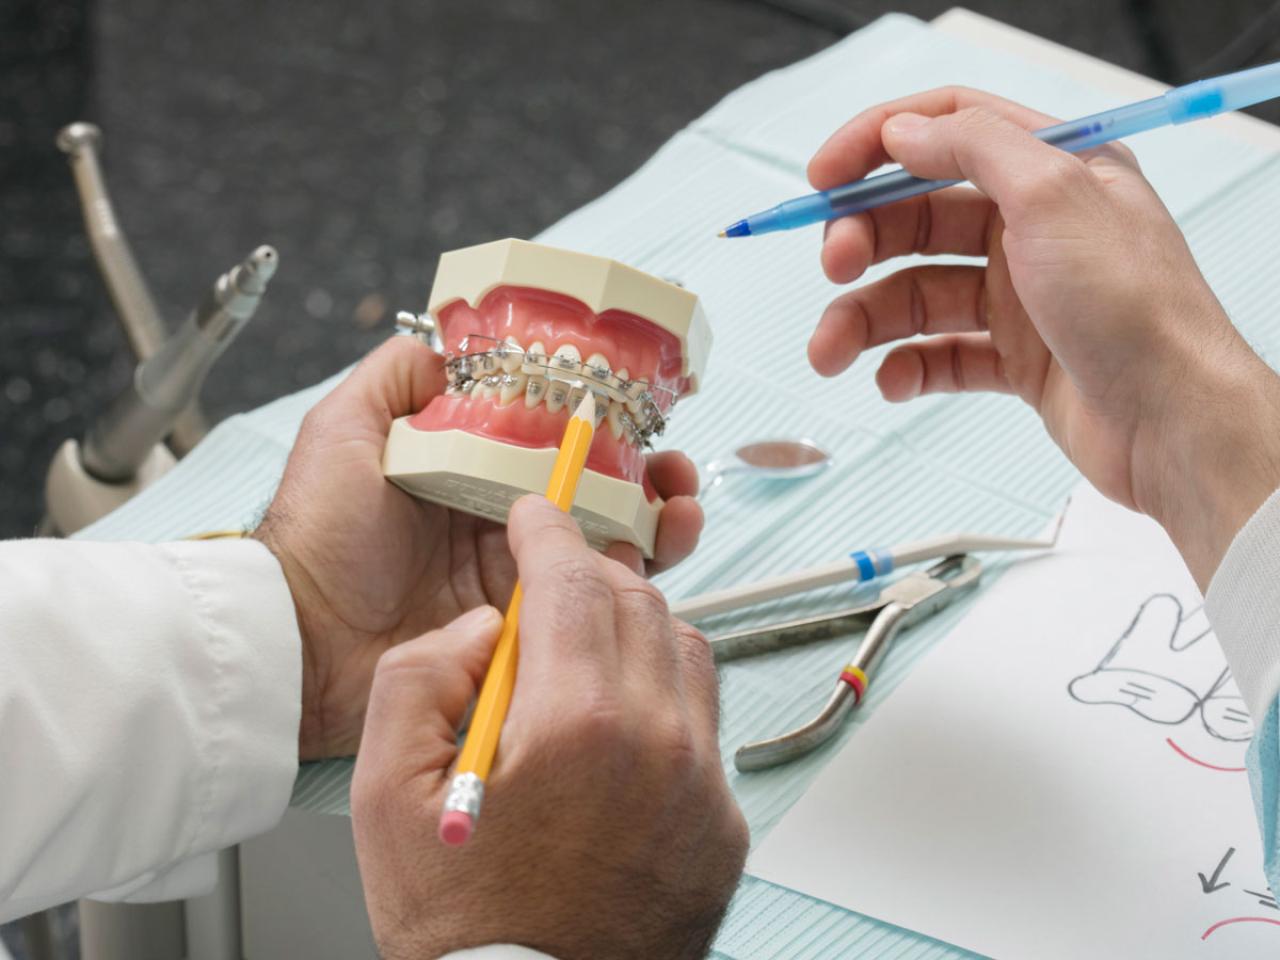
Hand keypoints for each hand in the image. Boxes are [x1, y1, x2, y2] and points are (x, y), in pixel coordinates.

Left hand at [254, 337, 704, 759]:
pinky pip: (591, 602)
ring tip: (678, 505)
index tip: (636, 410)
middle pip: (597, 489)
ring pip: (609, 542)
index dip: (602, 424)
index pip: (554, 439)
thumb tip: (452, 338)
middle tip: (671, 469)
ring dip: (657, 520)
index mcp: (471, 468)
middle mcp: (503, 519)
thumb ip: (397, 376)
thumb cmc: (318, 533)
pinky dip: (635, 580)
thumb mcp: (344, 430)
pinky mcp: (526, 626)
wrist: (305, 638)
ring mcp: (518, 575)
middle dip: (649, 473)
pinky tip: (651, 555)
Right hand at [351, 495, 747, 959]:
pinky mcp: (722, 824)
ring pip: (685, 649)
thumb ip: (420, 677)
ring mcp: (701, 785)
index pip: (573, 580)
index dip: (548, 531)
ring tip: (584, 651)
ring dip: (634, 628)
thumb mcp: (384, 794)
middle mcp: (658, 743)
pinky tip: (619, 723)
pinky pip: (705, 721)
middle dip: (588, 575)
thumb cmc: (462, 923)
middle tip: (548, 584)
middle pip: (636, 603)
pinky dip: (664, 696)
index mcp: (575, 724)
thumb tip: (486, 628)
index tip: (537, 513)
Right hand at [807, 87, 1279, 585]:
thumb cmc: (1136, 308)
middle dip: (864, 240)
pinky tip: (893, 381)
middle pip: (919, 215)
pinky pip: (940, 354)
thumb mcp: (1056, 195)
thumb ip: (973, 149)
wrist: (1174, 424)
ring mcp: (1023, 296)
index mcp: (1054, 169)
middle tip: (833, 266)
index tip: (823, 179)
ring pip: (918, 293)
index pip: (949, 129)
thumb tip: (902, 133)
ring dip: (863, 318)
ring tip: (829, 351)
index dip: (876, 145)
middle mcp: (1035, 227)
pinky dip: (907, 366)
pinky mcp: (1016, 359)